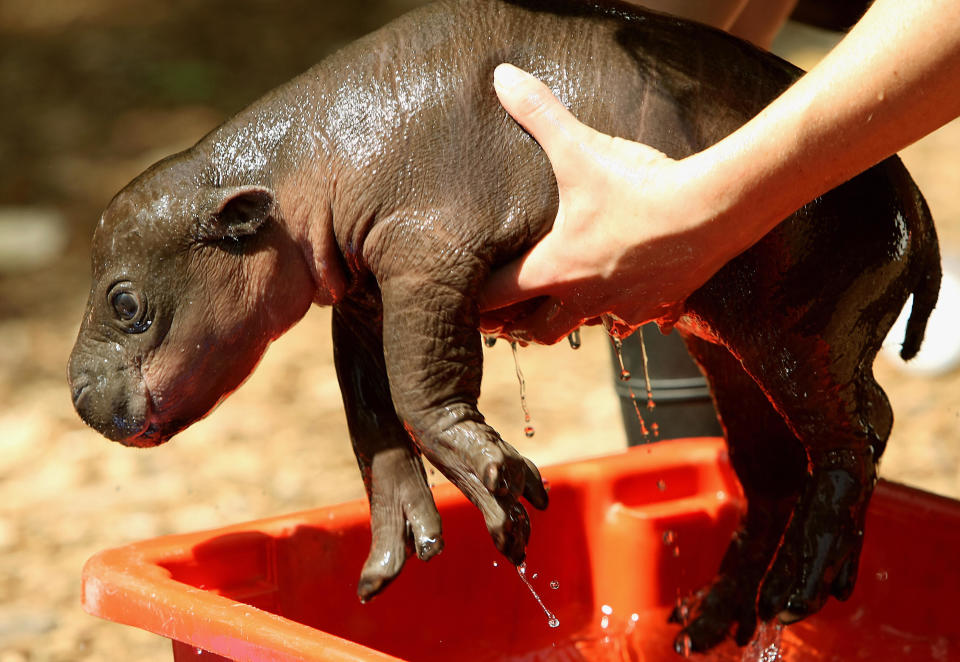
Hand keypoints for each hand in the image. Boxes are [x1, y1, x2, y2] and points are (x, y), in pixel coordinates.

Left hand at [478, 64, 738, 343]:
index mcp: (554, 268)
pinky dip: (624, 311)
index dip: (476, 302)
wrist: (711, 212)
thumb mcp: (581, 149)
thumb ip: (539, 114)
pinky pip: (633, 320)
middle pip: (538, 331)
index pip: (497, 298)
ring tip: (566, 301)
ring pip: (585, 328)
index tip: (465, 304)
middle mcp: (583, 298)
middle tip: (511, 316)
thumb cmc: (640, 187)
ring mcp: (622, 306)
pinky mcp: (657, 305)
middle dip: (521, 325)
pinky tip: (627, 292)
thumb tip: (502, 77)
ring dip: (571, 318)